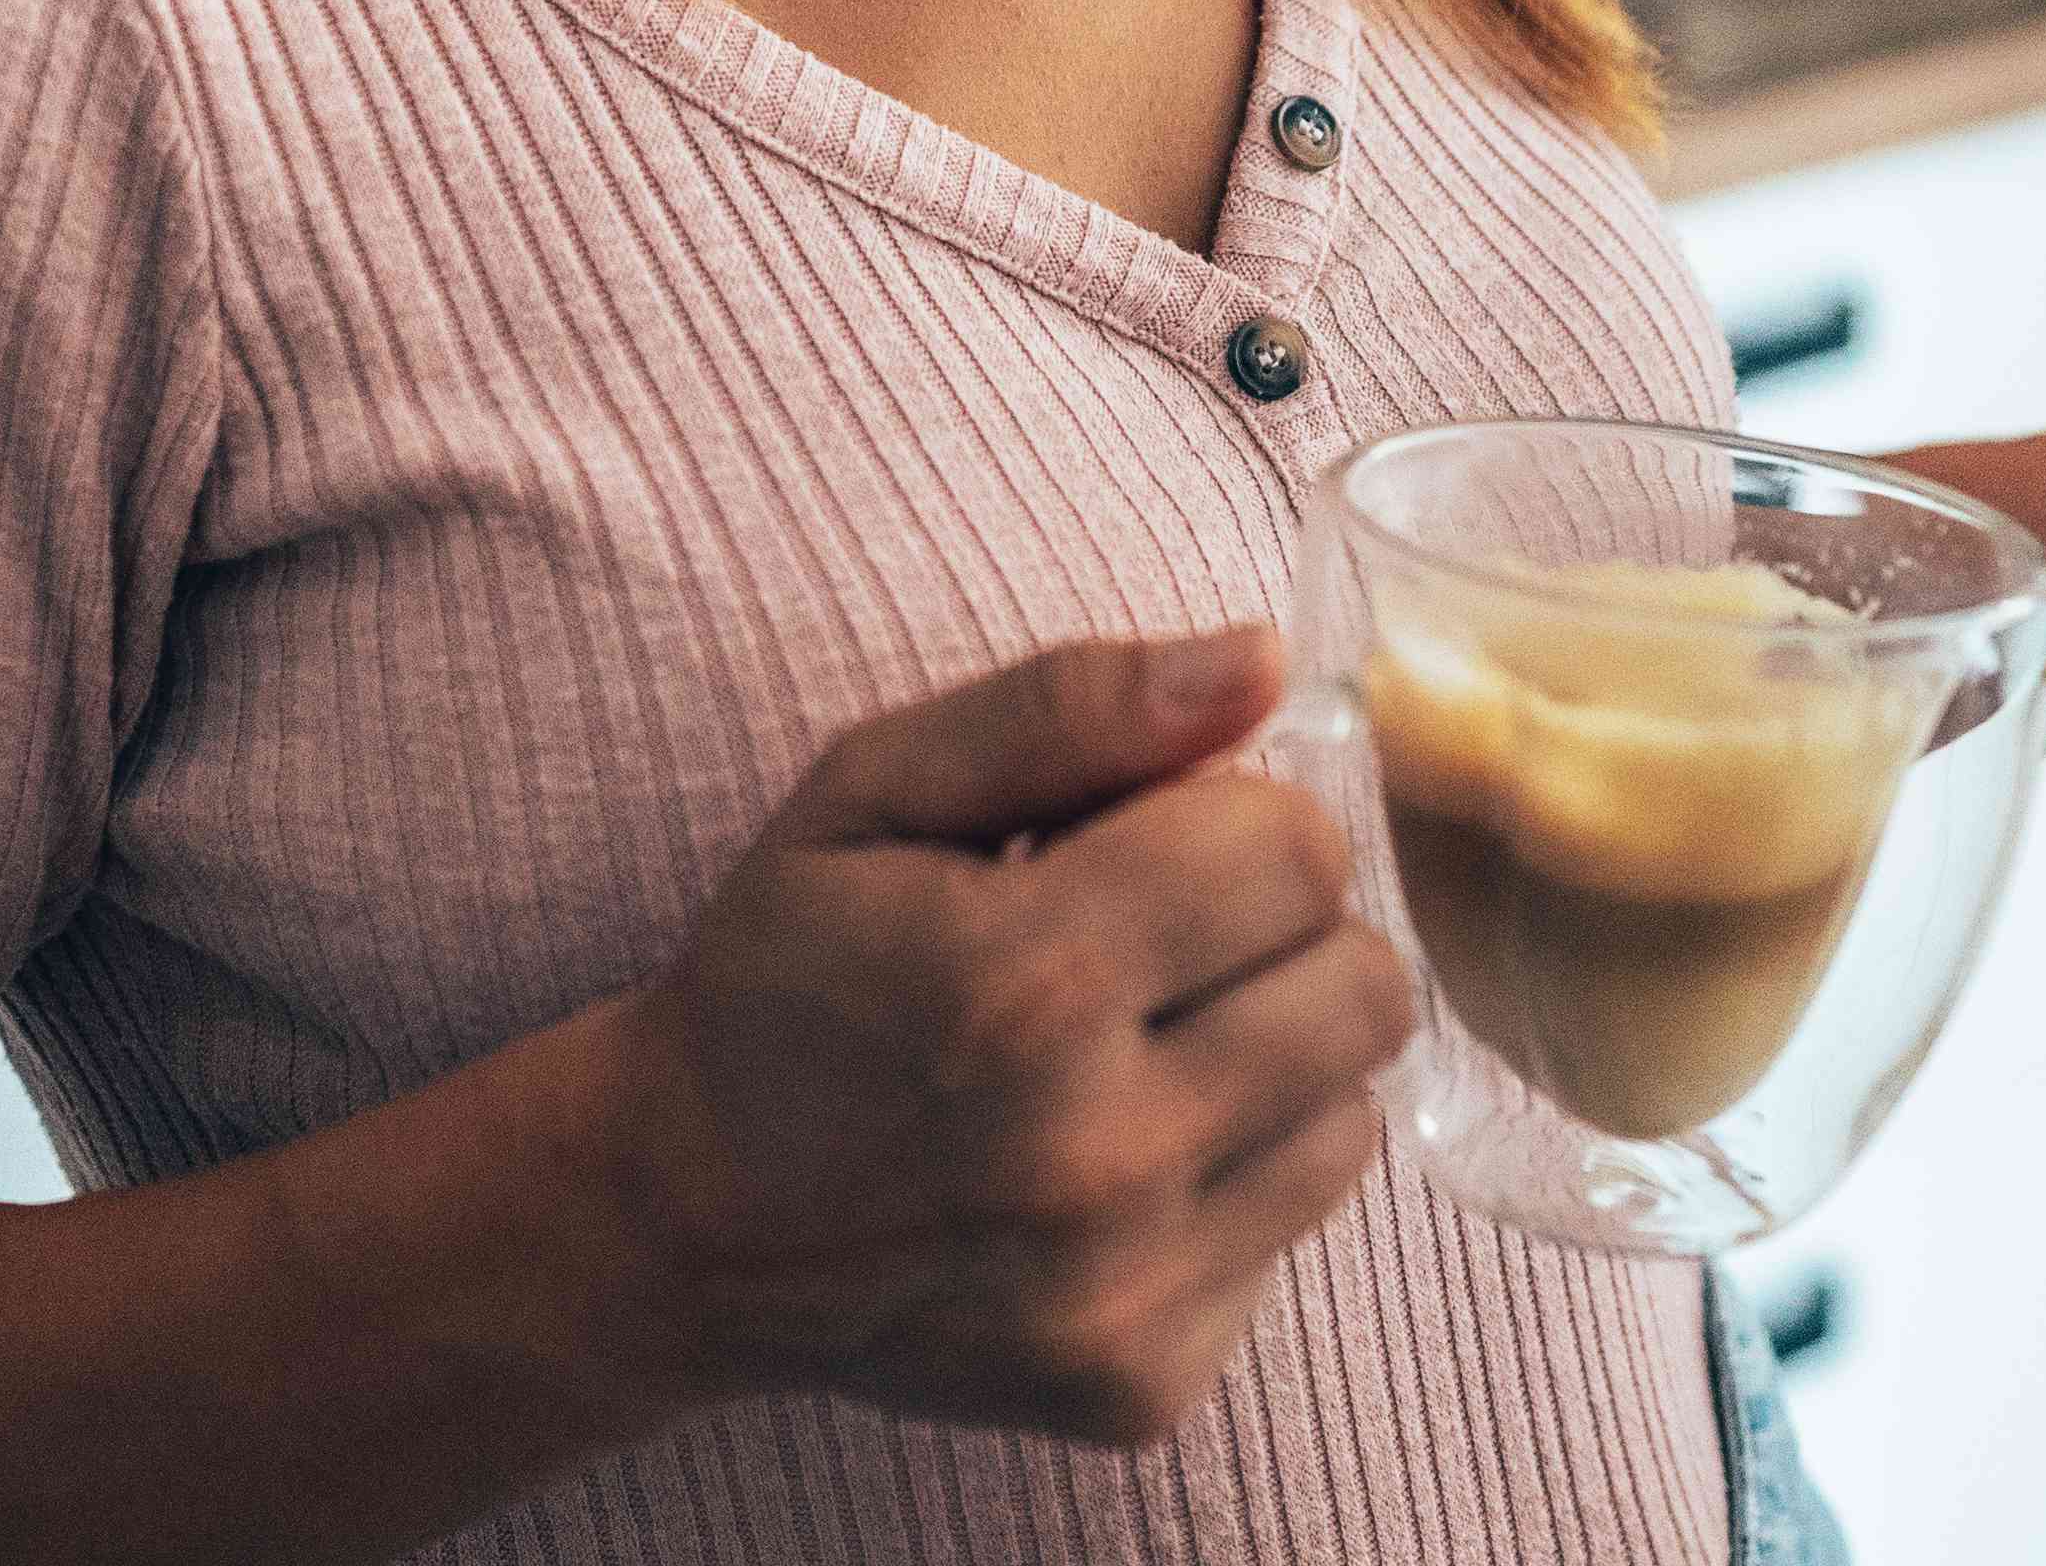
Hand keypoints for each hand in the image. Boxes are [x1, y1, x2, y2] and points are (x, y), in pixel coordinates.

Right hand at [582, 627, 1413, 1449]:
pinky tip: (1118, 1162)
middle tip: (1165, 943)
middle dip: (1280, 936)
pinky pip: (1293, 1236)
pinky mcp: (1140, 1386)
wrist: (682, 1218)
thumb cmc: (785, 973)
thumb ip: (1071, 707)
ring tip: (1145, 1049)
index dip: (1237, 820)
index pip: (1299, 852)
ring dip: (1275, 1061)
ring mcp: (1121, 1291)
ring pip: (1355, 1114)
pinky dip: (1231, 1181)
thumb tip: (1262, 659)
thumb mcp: (873, 788)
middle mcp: (1090, 1154)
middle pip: (1364, 988)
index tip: (1158, 842)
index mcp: (1023, 981)